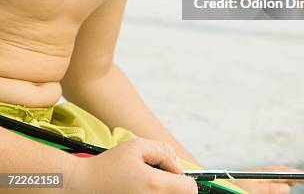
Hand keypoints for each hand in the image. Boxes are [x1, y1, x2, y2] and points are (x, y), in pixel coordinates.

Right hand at [67, 138, 197, 193]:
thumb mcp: (136, 146)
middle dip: (173, 186)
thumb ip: (163, 151)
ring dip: (161, 192)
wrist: (81, 187)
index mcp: (155, 186)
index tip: (168, 172)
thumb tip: (177, 167)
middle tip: (154, 177)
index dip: (184, 178)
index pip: (190, 190)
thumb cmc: (108, 166)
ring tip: (142, 185)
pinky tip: (136, 191)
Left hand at [235, 165, 303, 193]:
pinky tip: (278, 186)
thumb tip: (287, 186)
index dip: (298, 175)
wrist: (214, 184)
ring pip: (273, 177)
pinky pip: (266, 181)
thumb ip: (269, 189)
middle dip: (293, 176)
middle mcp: (259, 174)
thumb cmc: (232, 187)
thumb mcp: (253, 190)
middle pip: (280, 173)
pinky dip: (275, 182)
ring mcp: (253, 178)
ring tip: (295, 182)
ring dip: (285, 178)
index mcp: (262, 174)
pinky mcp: (249, 183)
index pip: (284, 173)